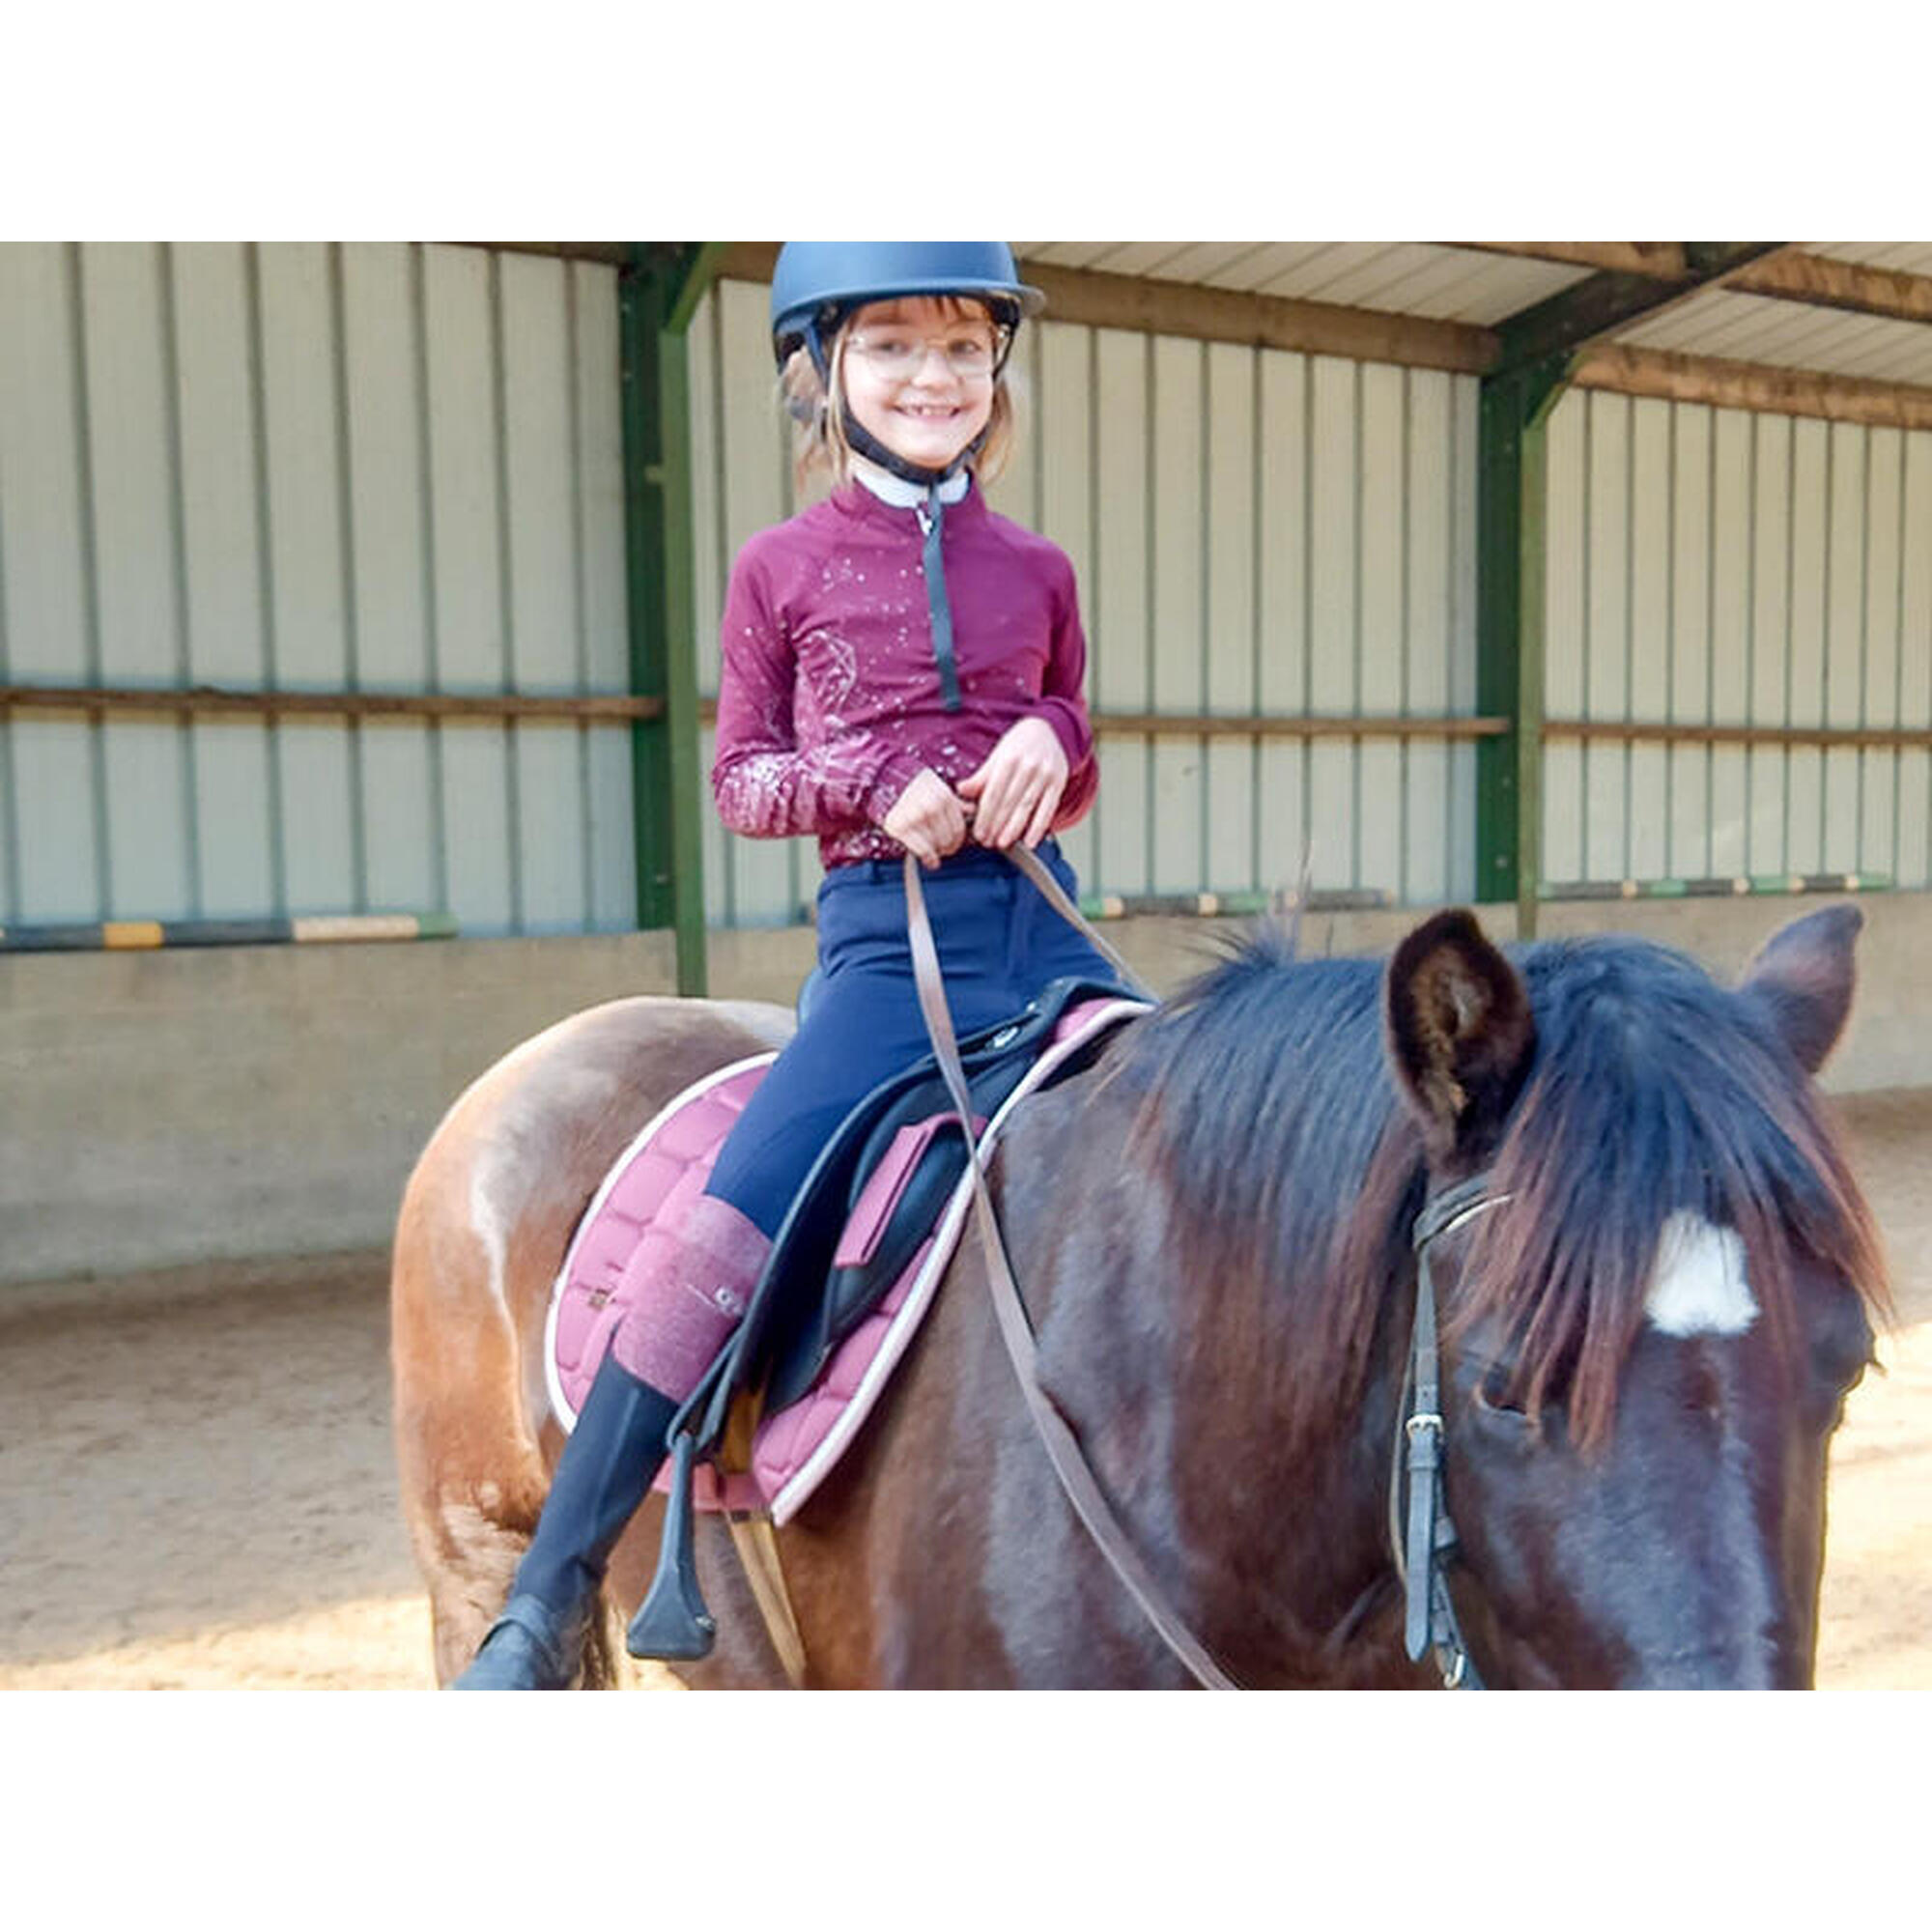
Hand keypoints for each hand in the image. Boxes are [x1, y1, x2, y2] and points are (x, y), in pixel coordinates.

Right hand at [881, 767, 970, 869]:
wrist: (889, 783)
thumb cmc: (918, 790)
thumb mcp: (939, 792)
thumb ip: (957, 804)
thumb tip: (973, 810)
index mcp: (944, 796)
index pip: (958, 828)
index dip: (958, 841)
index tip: (953, 846)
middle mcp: (931, 806)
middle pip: (948, 839)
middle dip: (947, 847)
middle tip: (942, 850)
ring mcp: (914, 816)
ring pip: (936, 846)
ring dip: (936, 853)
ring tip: (933, 851)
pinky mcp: (899, 827)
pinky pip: (922, 851)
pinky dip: (928, 858)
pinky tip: (929, 859)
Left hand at [956, 716, 1067, 849]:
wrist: (1049, 730)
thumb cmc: (1020, 745)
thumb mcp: (998, 755)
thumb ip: (982, 776)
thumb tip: (961, 790)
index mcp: (1009, 759)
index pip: (993, 793)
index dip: (985, 815)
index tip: (978, 832)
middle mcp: (1028, 767)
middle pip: (1009, 802)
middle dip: (996, 825)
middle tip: (987, 842)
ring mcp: (1044, 776)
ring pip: (1026, 807)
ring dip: (1014, 829)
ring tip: (1002, 843)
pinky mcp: (1058, 783)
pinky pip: (1048, 809)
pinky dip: (1039, 827)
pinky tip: (1030, 841)